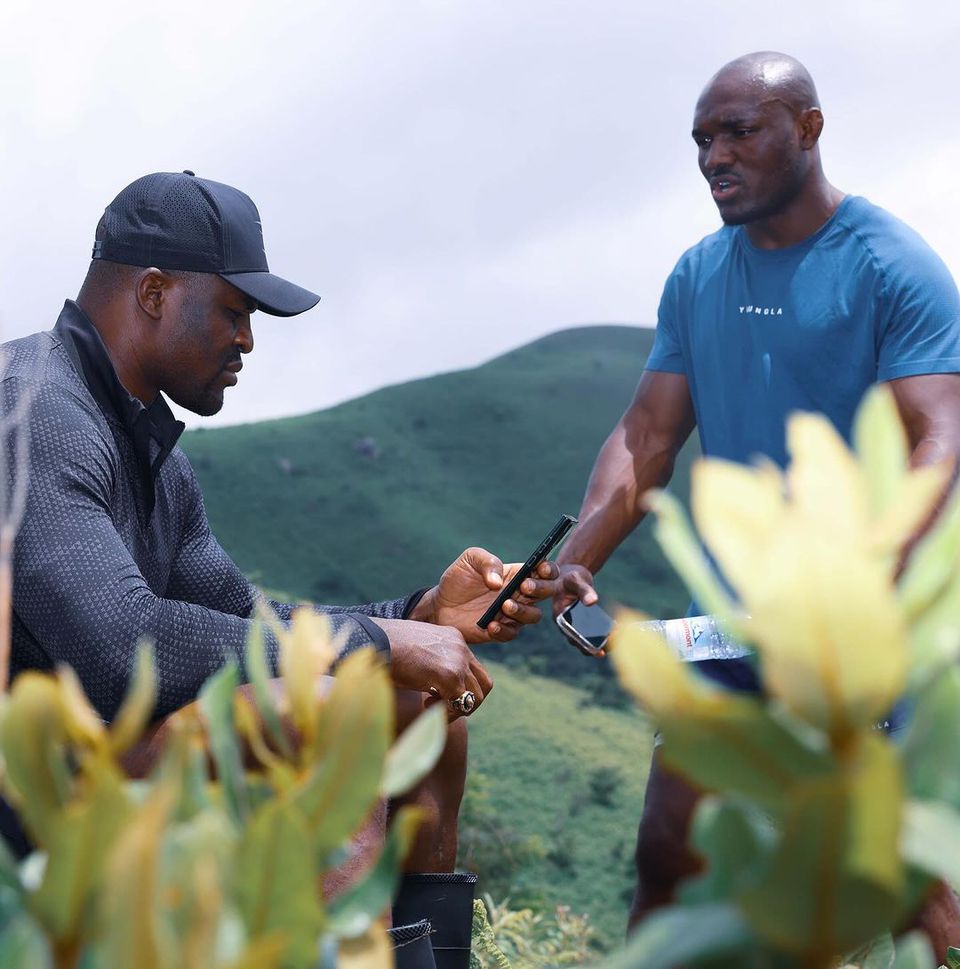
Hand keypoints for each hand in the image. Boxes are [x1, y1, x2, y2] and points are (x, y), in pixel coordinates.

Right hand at [370, 618, 492, 718]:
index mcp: (454, 639)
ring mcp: (458, 660)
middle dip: (466, 702)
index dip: (460, 688)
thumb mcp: (417, 654)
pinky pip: (460, 705)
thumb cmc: (386, 648)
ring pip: (476, 697)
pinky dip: (447, 714)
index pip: (473, 670)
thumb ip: (433, 665)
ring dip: (458, 709)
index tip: (435, 695)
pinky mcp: (450, 675)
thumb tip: (437, 687)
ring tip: (431, 706)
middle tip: (441, 705)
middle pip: (483, 683)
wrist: (373, 641)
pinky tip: (426, 706)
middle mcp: (461, 647)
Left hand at [410, 546, 597, 642]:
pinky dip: (503, 630)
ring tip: (505, 605)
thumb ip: (487, 561)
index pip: (545, 570)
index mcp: (518, 574)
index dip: (550, 569)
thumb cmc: (458, 579)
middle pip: (547, 592)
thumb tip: (498, 582)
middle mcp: (520, 594)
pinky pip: (512, 634)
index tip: (541, 569)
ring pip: (534, 615)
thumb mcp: (470, 560)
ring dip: (523, 611)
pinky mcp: (500, 631)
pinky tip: (490, 624)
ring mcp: (512, 614)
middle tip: (524, 586)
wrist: (439, 604)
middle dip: (541, 588)